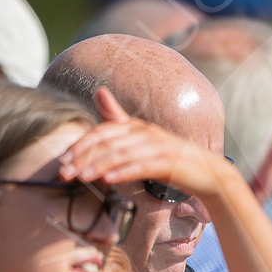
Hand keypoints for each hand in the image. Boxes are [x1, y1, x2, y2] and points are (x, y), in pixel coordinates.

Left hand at [58, 87, 231, 198]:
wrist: (209, 174)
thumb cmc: (171, 161)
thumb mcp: (143, 142)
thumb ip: (119, 121)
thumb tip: (98, 91)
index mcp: (137, 127)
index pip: (101, 132)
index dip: (80, 145)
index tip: (62, 161)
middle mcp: (146, 132)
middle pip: (107, 142)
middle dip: (83, 158)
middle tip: (64, 173)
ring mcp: (159, 147)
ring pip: (122, 154)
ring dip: (99, 166)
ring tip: (82, 178)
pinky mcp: (170, 163)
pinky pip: (142, 167)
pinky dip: (124, 173)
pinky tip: (109, 181)